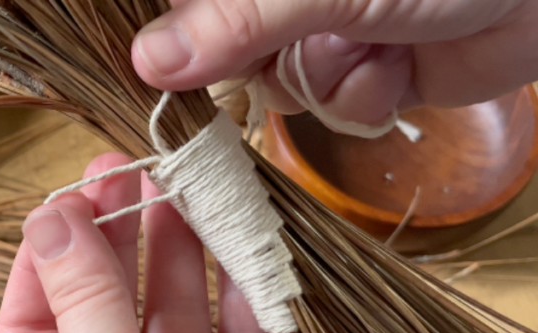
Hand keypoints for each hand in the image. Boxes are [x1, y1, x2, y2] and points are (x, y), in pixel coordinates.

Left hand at [0, 153, 381, 332]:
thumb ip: (83, 299)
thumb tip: (46, 218)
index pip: (30, 319)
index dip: (48, 255)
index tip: (71, 195)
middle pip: (106, 307)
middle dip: (117, 241)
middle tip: (130, 171)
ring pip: (175, 315)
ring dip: (180, 255)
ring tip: (183, 190)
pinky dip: (244, 296)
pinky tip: (240, 245)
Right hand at [131, 0, 537, 124]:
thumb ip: (237, 20)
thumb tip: (148, 62)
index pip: (185, 7)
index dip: (180, 38)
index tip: (176, 67)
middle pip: (218, 51)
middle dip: (267, 58)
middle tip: (314, 37)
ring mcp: (317, 28)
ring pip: (272, 85)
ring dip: (326, 76)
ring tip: (376, 39)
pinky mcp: (354, 67)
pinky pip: (324, 106)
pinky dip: (364, 94)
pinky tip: (401, 62)